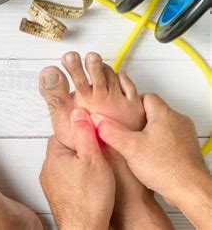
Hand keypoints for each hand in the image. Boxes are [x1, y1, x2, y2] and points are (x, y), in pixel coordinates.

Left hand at [40, 108, 114, 229]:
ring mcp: (51, 185)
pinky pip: (67, 181)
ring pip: (65, 165)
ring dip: (78, 165)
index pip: (62, 133)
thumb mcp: (93, 158)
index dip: (78, 131)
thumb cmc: (89, 199)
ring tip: (96, 169)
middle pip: (64, 149)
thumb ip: (84, 133)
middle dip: (79, 148)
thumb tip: (78, 112)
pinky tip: (91, 184)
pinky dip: (78, 179)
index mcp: (53, 155)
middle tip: (97, 151)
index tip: (90, 132)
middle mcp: (47, 169)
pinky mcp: (58, 197)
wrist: (84, 229)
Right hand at [92, 94, 210, 228]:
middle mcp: (178, 121)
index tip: (121, 111)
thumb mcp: (130, 148)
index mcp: (165, 115)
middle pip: (154, 111)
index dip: (131, 104)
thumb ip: (111, 131)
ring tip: (135, 143)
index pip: (146, 97)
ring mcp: (185, 135)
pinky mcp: (186, 149)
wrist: (190, 190)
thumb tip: (97, 120)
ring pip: (162, 125)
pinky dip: (158, 144)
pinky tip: (148, 156)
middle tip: (125, 127)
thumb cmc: (167, 169)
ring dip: (148, 132)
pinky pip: (169, 139)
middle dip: (138, 119)